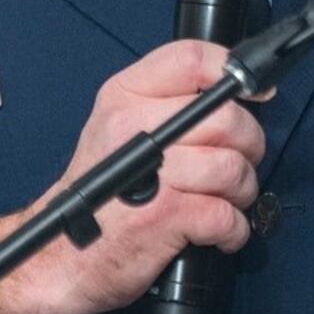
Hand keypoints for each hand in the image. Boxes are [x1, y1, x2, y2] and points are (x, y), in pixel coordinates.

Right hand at [0, 40, 265, 313]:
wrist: (59, 255)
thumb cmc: (96, 197)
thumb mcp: (116, 131)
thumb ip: (165, 106)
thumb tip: (235, 96)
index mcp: (123, 98)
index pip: (191, 59)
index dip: (234, 73)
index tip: (255, 94)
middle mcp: (135, 127)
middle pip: (227, 117)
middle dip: (247, 147)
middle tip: (236, 164)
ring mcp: (154, 172)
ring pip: (233, 167)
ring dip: (241, 192)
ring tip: (221, 201)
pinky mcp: (167, 215)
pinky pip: (228, 215)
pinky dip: (233, 231)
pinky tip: (216, 233)